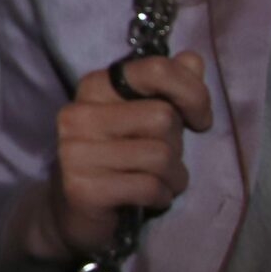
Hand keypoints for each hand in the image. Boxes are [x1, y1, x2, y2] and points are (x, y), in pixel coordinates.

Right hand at [38, 53, 211, 259]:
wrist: (72, 212)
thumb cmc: (119, 160)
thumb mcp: (145, 119)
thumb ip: (169, 88)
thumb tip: (192, 59)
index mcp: (95, 87)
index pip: (155, 70)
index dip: (192, 93)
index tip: (198, 119)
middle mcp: (78, 113)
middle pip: (163, 117)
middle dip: (177, 145)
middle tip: (160, 160)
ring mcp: (75, 151)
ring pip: (160, 155)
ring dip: (173, 177)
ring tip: (158, 182)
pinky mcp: (82, 187)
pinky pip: (148, 186)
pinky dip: (161, 197)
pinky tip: (148, 199)